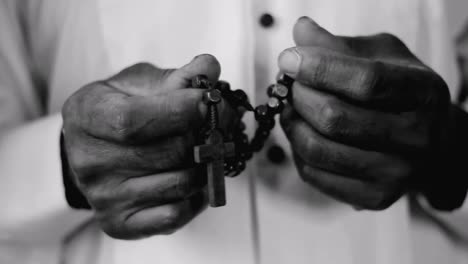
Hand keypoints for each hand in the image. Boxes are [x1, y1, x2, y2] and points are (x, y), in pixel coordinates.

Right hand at [62, 55, 233, 238]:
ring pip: (179, 184)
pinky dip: (198, 196)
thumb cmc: (122, 109)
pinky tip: (196, 177)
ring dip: (208, 164)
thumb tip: (211, 67)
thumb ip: (177, 77)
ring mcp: (103, 197)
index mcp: (86, 116)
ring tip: (211, 148)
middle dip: (208, 134)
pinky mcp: (120, 223)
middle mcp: (88, 161)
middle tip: (225, 122)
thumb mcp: (142, 83)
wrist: (97, 149)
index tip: (211, 101)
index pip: (135, 120)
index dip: (182, 110)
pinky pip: (175, 214)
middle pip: (167, 153)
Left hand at [279, 17, 455, 209]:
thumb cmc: (401, 93)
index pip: (366, 82)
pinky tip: (302, 133)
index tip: (288, 59)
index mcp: (424, 94)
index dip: (319, 68)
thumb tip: (301, 31)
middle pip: (335, 118)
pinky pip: (314, 175)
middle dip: (299, 96)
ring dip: (292, 124)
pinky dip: (297, 150)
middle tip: (290, 85)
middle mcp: (417, 138)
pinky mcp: (375, 197)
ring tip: (291, 108)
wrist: (429, 142)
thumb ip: (341, 46)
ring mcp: (397, 174)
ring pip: (319, 150)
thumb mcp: (382, 57)